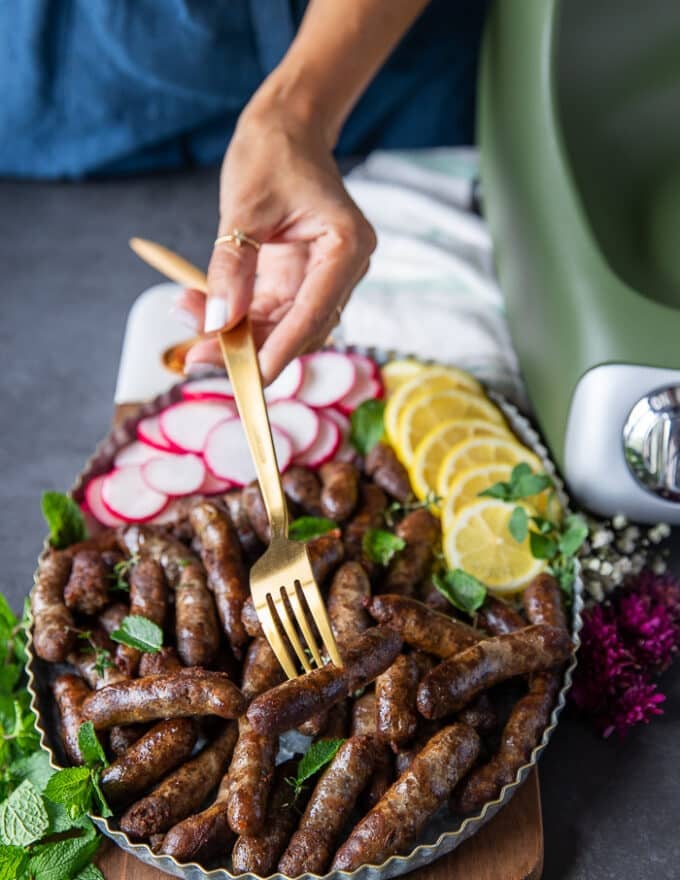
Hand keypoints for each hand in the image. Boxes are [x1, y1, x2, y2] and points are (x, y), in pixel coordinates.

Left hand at [179, 93, 375, 384]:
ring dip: (236, 332)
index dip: (280, 351)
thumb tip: (217, 322)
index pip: (314, 313)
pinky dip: (235, 315)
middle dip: (249, 347)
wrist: (285, 126)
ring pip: (280, 325)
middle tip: (196, 357)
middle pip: (298, 328)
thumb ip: (231, 267)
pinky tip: (197, 308)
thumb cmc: (272, 152)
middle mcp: (342, 268)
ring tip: (185, 321)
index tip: (249, 379)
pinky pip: (268, 310)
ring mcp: (322, 276)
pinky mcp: (300, 278)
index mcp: (347, 247)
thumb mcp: (244, 207)